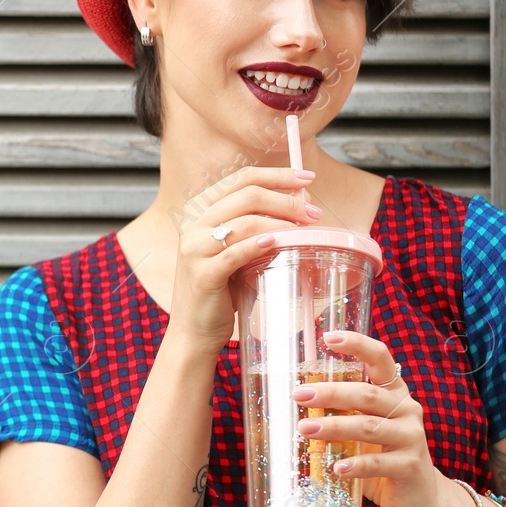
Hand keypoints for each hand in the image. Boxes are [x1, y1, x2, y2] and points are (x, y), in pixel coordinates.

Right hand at [167, 164, 321, 353]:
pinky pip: (236, 252)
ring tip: (305, 229)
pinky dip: (260, 244)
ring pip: (243, 221)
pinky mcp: (203, 273)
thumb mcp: (232, 251)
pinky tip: (279, 242)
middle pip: (246, 195)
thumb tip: (298, 209)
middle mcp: (193, 225)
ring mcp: (194, 249)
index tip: (307, 178)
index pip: (240, 179)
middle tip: (313, 212)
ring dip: (281, 221)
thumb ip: (253, 228)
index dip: (277, 175)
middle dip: (286, 199)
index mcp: (199, 212)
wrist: (193, 331)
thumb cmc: (219, 291)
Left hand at [291, 330, 442, 506]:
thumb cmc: (382, 455)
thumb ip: (341, 412)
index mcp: (393, 392)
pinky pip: (379, 463)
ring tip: (305, 430)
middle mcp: (406, 409)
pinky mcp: (411, 467)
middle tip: (299, 396)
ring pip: (369, 427)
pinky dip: (355, 465)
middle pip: (366, 394)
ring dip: (334, 427)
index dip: (357, 344)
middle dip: (330, 393)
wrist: (420, 498)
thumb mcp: (363, 427)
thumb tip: (295, 400)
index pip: (380, 358)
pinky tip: (336, 468)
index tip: (328, 338)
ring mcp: (412, 438)